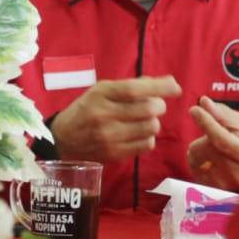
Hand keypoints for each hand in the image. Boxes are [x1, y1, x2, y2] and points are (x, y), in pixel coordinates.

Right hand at [50, 75, 181, 162]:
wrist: (62, 139)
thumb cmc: (87, 109)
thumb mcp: (102, 91)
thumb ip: (132, 86)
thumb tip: (168, 83)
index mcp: (101, 94)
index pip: (136, 89)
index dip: (160, 87)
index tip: (175, 87)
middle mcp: (104, 115)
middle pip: (148, 110)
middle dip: (159, 106)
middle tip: (155, 105)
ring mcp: (109, 137)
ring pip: (150, 128)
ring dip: (154, 122)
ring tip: (144, 120)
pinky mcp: (114, 154)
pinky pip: (146, 145)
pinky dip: (148, 137)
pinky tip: (139, 133)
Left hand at [186, 96, 238, 190]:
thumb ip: (222, 114)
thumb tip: (204, 102)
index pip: (222, 139)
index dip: (207, 123)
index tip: (195, 110)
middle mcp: (237, 172)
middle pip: (205, 147)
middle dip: (204, 137)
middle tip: (216, 137)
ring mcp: (225, 183)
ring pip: (195, 157)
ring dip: (199, 149)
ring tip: (214, 149)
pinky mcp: (213, 190)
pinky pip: (193, 169)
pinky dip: (197, 161)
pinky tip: (210, 161)